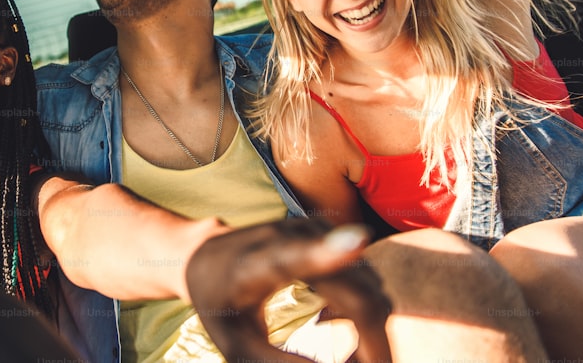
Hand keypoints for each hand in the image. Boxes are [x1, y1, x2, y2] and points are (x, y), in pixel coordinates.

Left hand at [186, 218, 390, 361]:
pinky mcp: (328, 234)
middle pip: (357, 290)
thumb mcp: (234, 342)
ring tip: (351, 362)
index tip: (356, 241)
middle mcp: (291, 239)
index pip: (294, 256)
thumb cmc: (217, 302)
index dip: (328, 252)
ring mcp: (314, 232)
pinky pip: (366, 278)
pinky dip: (368, 313)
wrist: (207, 253)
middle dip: (375, 345)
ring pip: (370, 287)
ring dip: (374, 332)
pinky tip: (337, 332)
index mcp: (257, 264)